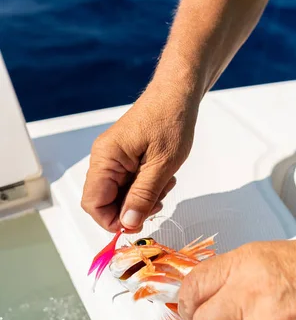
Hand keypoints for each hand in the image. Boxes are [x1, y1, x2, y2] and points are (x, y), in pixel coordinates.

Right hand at [81, 83, 198, 231]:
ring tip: (164, 185)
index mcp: (105, 158)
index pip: (93, 203)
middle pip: (105, 202)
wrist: (178, 95)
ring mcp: (113, 158)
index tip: (137, 224)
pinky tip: (162, 178)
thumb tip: (127, 224)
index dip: (113, 221)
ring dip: (142, 199)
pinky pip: (128, 183)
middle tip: (157, 202)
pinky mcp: (124, 157)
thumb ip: (143, 196)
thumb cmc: (170, 121)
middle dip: (131, 210)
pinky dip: (145, 188)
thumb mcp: (162, 165)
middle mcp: (103, 159)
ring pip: (119, 195)